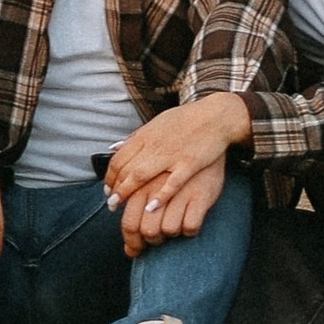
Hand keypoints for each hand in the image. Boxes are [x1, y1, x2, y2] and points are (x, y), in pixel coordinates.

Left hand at [104, 96, 246, 250]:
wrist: (215, 116)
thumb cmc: (186, 120)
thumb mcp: (156, 123)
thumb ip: (136, 137)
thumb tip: (114, 147)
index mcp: (146, 136)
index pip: (119, 158)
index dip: (110, 176)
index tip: (108, 189)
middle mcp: (154, 145)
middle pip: (125, 169)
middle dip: (114, 188)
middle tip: (110, 203)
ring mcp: (171, 155)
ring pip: (140, 175)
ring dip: (125, 192)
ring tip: (118, 206)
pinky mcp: (189, 164)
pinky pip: (171, 183)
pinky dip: (159, 196)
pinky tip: (150, 207)